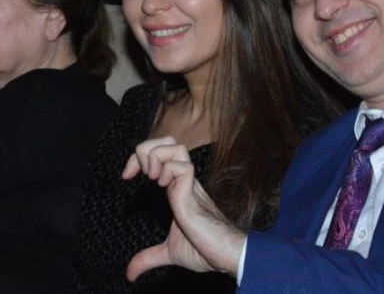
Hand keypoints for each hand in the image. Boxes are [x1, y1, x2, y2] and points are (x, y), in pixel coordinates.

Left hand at [122, 137, 245, 280]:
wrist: (226, 256)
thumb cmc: (206, 250)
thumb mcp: (169, 252)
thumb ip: (148, 257)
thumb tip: (131, 273)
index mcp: (178, 188)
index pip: (161, 153)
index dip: (139, 157)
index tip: (127, 176)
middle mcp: (185, 181)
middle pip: (168, 141)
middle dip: (145, 149)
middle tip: (136, 172)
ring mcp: (190, 185)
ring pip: (175, 147)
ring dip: (155, 157)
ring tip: (150, 177)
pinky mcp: (193, 194)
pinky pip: (182, 167)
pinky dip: (167, 171)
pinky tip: (162, 187)